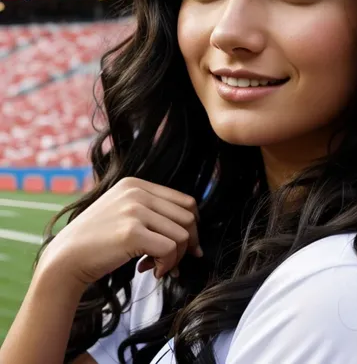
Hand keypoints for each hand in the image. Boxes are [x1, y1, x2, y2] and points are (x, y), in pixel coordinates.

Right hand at [38, 177, 202, 287]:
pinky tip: (151, 271)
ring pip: (182, 235)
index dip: (192, 226)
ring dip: (175, 258)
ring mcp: (134, 210)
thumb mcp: (122, 213)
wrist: (65, 259)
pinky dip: (166, 265)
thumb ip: (150, 213)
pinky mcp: (132, 232)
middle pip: (188, 217)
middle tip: (175, 262)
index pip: (184, 201)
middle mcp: (137, 192)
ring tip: (157, 267)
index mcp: (136, 184)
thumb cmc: (95, 242)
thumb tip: (191, 232)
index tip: (187, 247)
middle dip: (188, 244)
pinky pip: (169, 249)